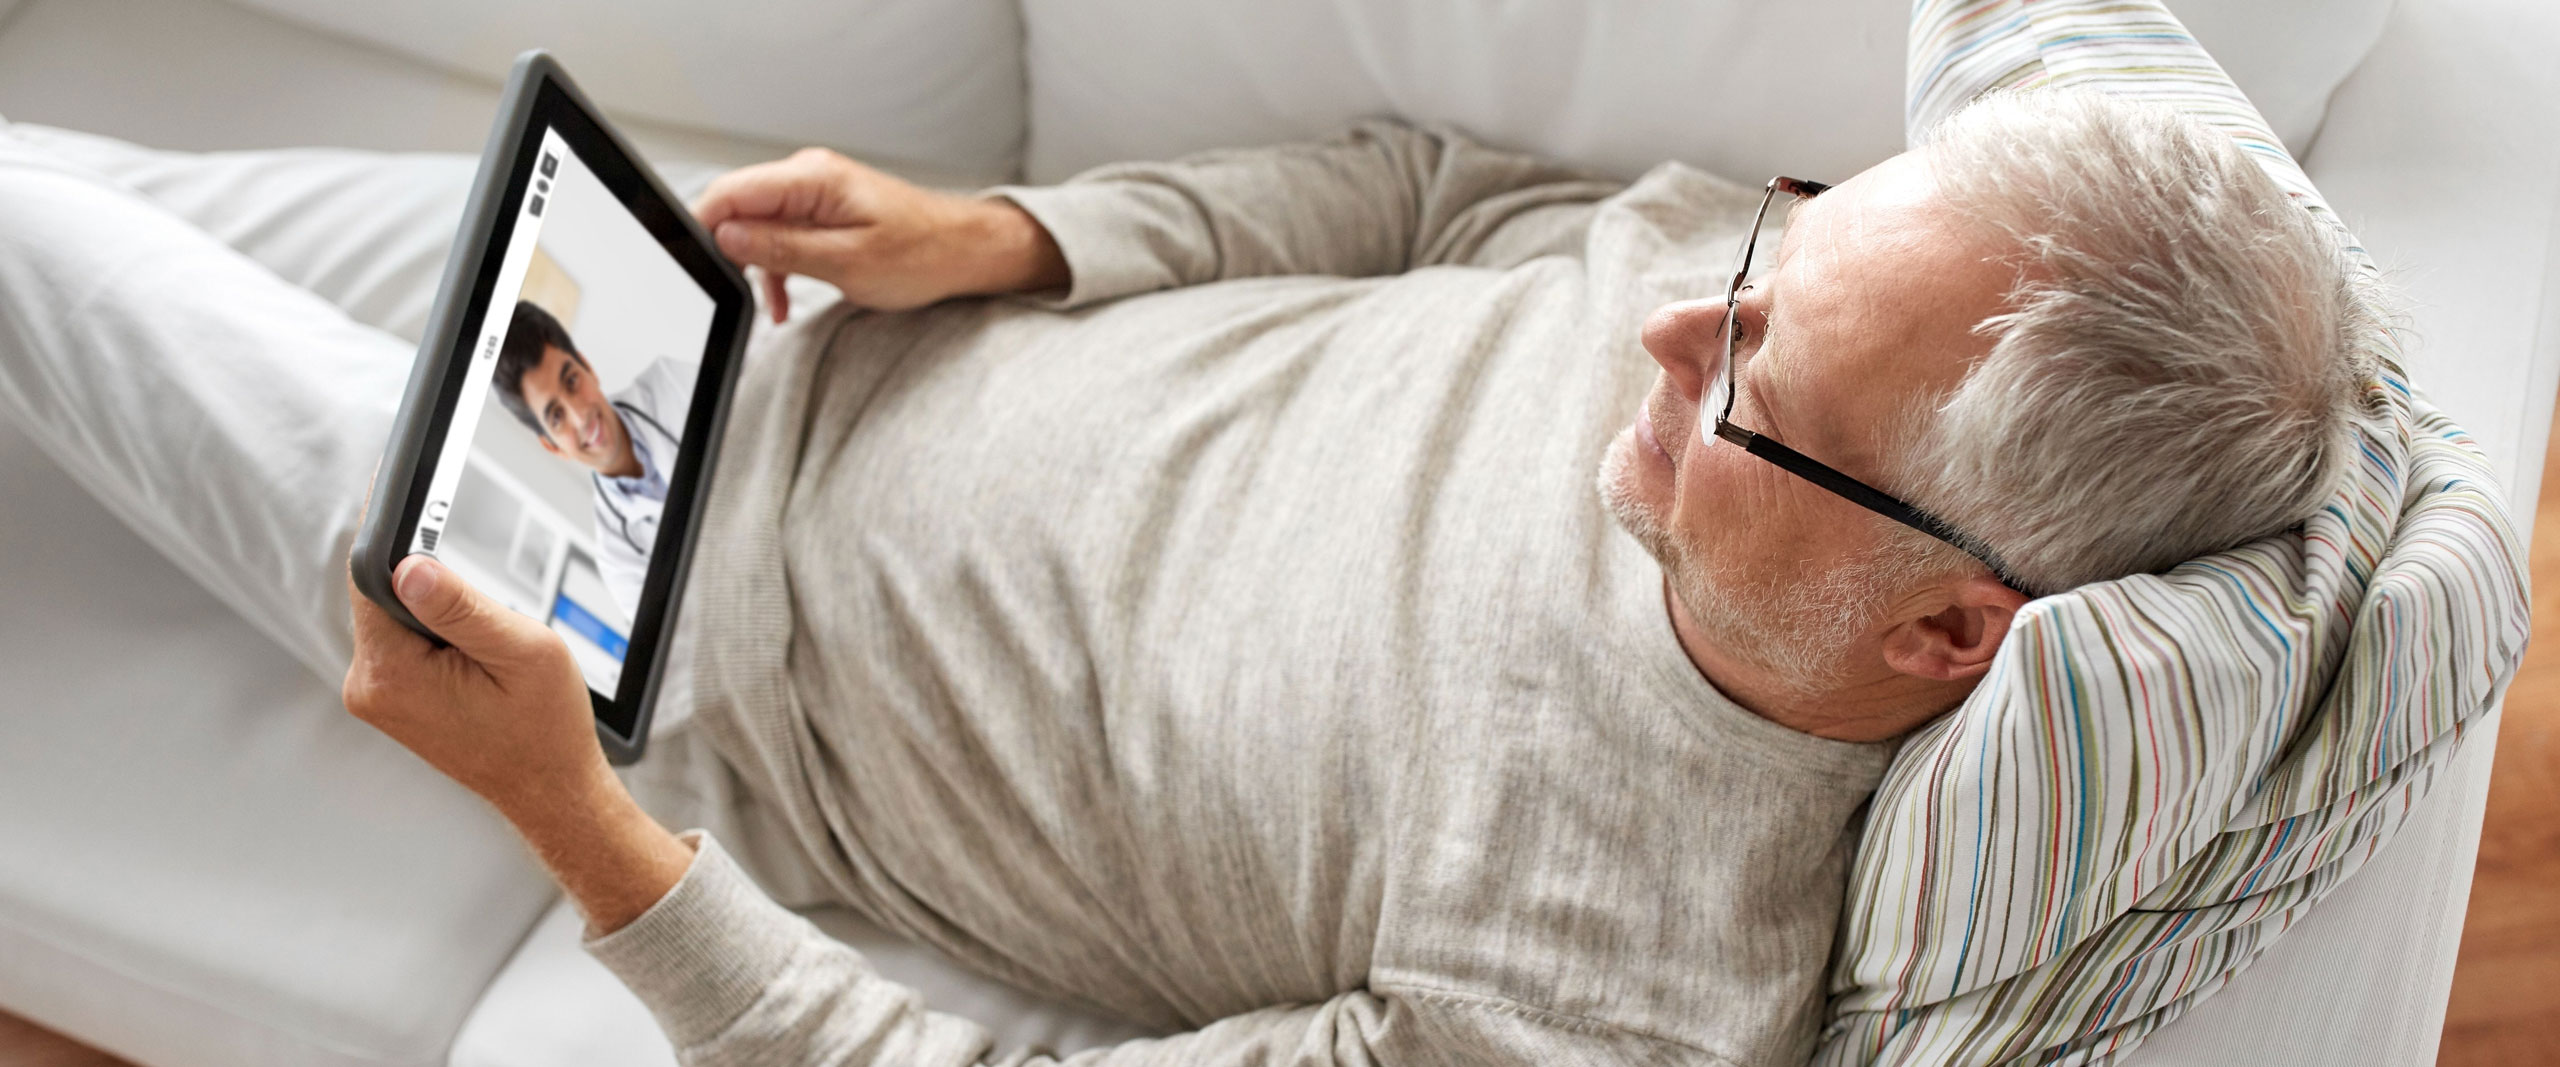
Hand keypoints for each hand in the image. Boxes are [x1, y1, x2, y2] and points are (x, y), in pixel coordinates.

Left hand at [344, 554, 606, 811]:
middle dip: (433, 590)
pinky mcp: (387, 698)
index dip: (402, 544)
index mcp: (392, 672)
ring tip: (484, 655)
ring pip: (393, 616)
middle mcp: (368, 687)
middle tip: (485, 624)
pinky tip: (471, 666)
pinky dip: (436, 638)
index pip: (371, 576)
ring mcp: (374, 696)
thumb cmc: (544, 728)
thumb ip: (461, 606)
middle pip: (381, 594)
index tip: (432, 528)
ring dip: (438, 617)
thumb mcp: (521, 652)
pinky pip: (401, 642)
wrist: (547, 786)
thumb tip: (408, 566)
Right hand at [692, 147, 1067, 320]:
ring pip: (758, 224)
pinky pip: (782, 235)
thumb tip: (728, 238)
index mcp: (812, 179)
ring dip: (756, 266)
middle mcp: (809, 176)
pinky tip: (783, 302)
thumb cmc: (923, 255)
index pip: (731, 191)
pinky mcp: (825, 211)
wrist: (966, 252)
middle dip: (728, 250)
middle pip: (739, 206)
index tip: (692, 263)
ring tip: (770, 306)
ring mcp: (816, 193)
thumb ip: (781, 248)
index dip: (703, 226)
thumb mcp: (846, 263)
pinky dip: (777, 268)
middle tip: (728, 293)